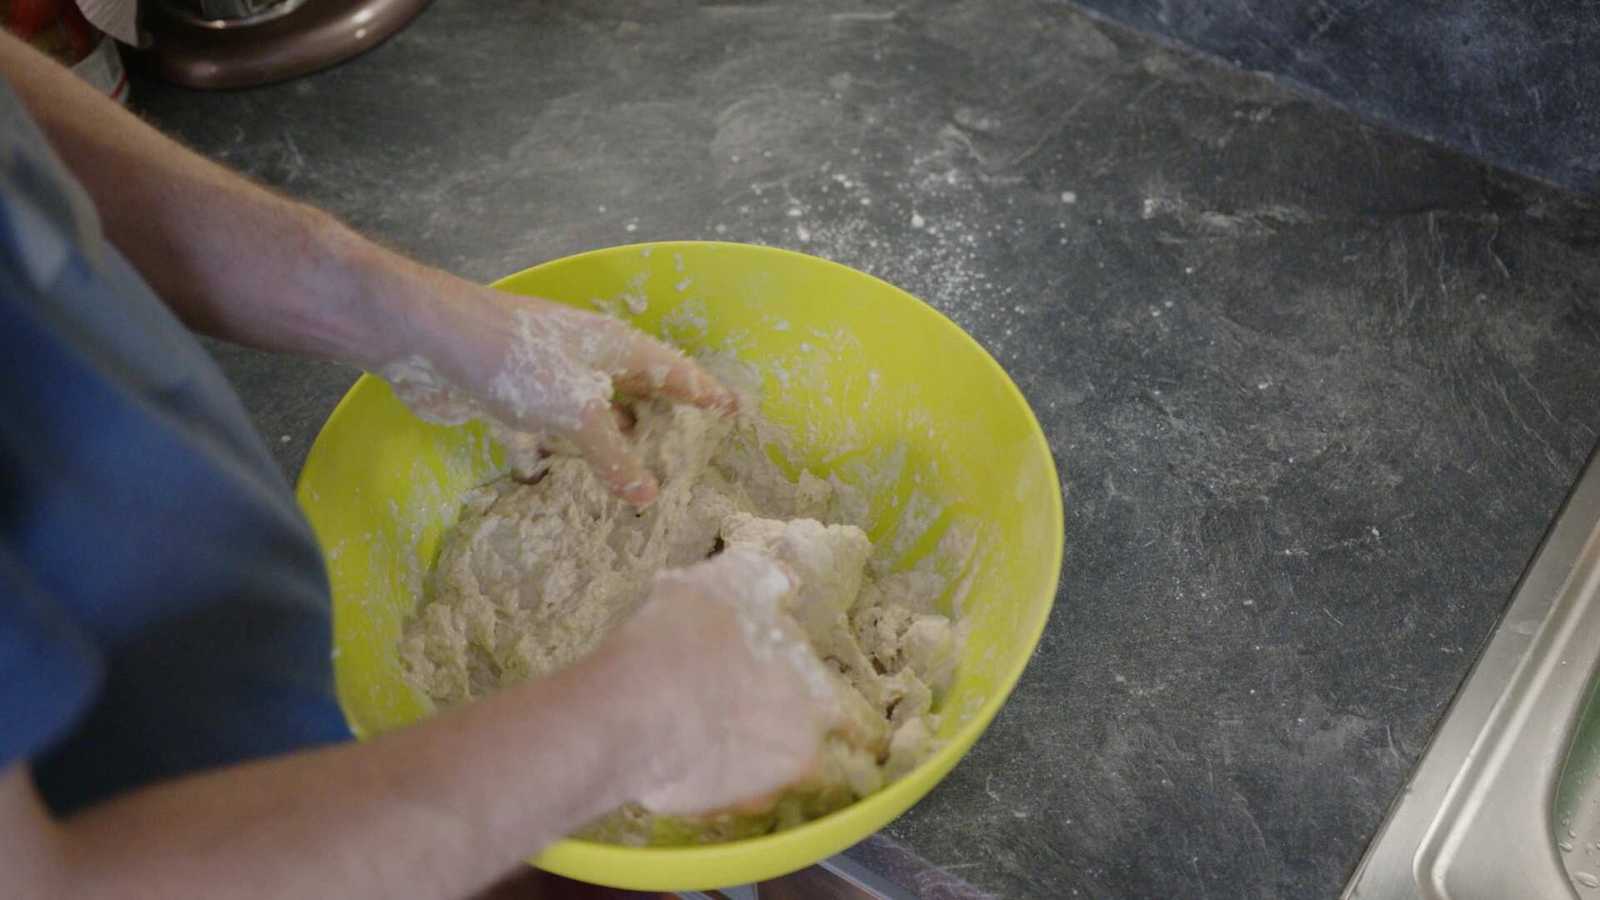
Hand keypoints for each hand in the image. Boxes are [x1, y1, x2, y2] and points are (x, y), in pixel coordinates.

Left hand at [378, 268, 735, 505]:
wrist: (428, 343)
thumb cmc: (519, 363)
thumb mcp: (579, 413)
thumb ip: (615, 456)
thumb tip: (648, 495)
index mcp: (614, 348)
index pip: (673, 371)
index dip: (704, 392)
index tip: (734, 409)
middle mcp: (584, 359)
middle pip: (631, 393)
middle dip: (654, 423)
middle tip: (684, 455)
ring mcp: (545, 378)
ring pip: (586, 417)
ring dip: (600, 446)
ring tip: (627, 482)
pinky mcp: (507, 399)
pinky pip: (539, 434)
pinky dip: (543, 457)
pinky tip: (546, 483)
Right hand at [599, 548, 839, 816]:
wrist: (635, 703)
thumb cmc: (691, 635)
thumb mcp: (737, 580)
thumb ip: (772, 585)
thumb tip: (788, 586)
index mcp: (821, 703)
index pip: (861, 729)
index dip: (853, 725)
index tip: (837, 721)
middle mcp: (801, 758)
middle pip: (812, 762)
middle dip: (792, 747)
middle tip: (760, 725)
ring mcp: (756, 793)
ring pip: (765, 784)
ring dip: (749, 767)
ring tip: (716, 739)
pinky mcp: (713, 813)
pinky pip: (721, 797)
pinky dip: (709, 781)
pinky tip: (686, 756)